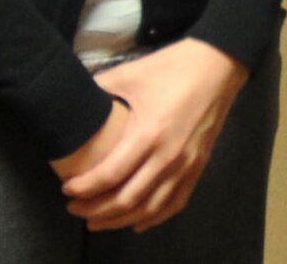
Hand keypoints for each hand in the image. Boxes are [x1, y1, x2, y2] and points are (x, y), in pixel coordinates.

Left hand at [57, 39, 250, 232]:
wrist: (219, 64)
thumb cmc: (173, 67)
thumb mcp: (130, 73)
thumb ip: (99, 88)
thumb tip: (75, 102)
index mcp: (149, 133)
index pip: (110, 174)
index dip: (84, 187)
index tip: (67, 189)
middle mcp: (168, 156)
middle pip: (127, 199)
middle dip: (95, 210)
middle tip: (74, 208)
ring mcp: (186, 164)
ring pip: (150, 208)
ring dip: (120, 220)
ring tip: (97, 221)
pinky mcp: (199, 166)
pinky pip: (176, 203)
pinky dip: (155, 218)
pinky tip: (138, 222)